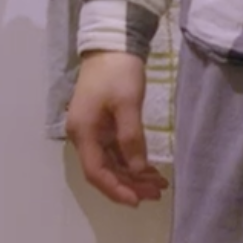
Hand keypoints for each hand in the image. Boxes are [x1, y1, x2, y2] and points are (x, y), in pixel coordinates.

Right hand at [66, 50, 168, 206]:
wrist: (112, 42)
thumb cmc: (118, 71)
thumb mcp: (127, 103)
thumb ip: (131, 138)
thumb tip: (138, 169)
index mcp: (83, 131)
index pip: (96, 172)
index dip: (116, 189)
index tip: (138, 200)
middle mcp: (83, 135)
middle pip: (103, 171)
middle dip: (129, 185)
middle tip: (157, 193)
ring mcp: (92, 129)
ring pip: (110, 163)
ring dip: (132, 175)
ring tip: (159, 184)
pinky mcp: (102, 124)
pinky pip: (114, 151)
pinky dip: (131, 161)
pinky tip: (149, 168)